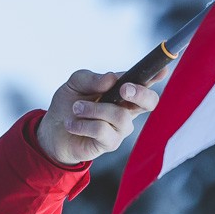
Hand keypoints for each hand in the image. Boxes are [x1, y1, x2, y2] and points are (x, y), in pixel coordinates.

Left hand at [36, 68, 166, 164]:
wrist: (52, 131)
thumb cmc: (67, 105)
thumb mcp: (75, 84)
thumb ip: (92, 78)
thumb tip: (111, 78)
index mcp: (122, 92)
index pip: (145, 82)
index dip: (156, 75)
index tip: (163, 70)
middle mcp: (126, 109)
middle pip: (150, 102)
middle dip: (140, 93)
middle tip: (123, 89)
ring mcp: (120, 128)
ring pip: (120, 116)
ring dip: (93, 109)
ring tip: (75, 109)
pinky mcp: (110, 144)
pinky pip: (102, 130)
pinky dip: (83, 124)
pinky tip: (72, 124)